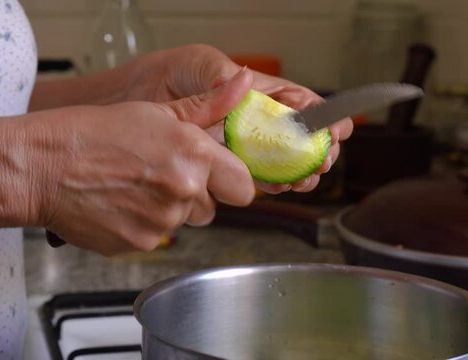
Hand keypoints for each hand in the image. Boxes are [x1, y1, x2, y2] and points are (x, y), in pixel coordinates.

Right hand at [24, 68, 254, 254]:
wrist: (40, 167)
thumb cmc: (90, 133)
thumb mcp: (154, 110)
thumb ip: (207, 105)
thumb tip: (242, 83)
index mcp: (194, 155)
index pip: (244, 187)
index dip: (231, 181)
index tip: (217, 175)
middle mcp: (184, 191)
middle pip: (213, 207)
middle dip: (197, 195)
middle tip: (163, 174)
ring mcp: (163, 222)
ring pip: (183, 222)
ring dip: (169, 209)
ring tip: (136, 186)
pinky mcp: (141, 244)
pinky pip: (156, 237)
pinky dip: (142, 224)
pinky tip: (120, 203)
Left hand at [124, 44, 352, 193]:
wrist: (132, 107)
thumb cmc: (165, 77)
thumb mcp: (196, 65)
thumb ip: (222, 76)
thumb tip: (247, 83)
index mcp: (257, 92)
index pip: (301, 104)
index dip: (323, 117)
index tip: (335, 130)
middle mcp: (255, 121)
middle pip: (300, 138)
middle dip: (317, 151)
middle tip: (322, 162)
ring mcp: (243, 145)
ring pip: (283, 162)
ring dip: (299, 172)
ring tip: (304, 179)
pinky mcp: (226, 166)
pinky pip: (256, 177)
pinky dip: (272, 184)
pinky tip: (279, 187)